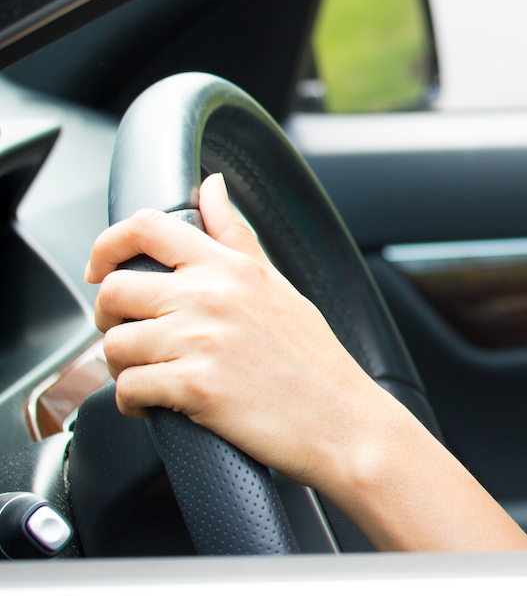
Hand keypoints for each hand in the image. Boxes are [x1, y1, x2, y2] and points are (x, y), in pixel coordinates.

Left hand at [86, 174, 413, 493]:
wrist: (343, 422)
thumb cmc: (314, 360)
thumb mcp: (277, 285)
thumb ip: (236, 236)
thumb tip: (212, 186)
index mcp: (231, 267)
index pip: (146, 227)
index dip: (107, 245)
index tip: (100, 269)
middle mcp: (212, 296)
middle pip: (114, 290)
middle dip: (111, 320)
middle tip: (134, 337)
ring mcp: (201, 341)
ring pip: (113, 345)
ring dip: (121, 367)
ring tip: (151, 376)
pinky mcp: (194, 387)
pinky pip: (127, 389)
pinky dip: (132, 403)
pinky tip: (157, 405)